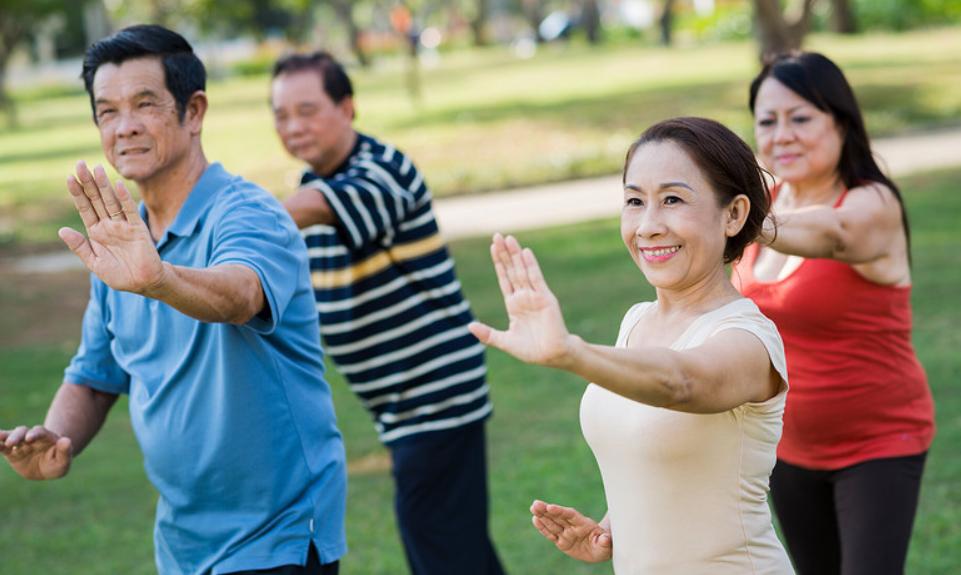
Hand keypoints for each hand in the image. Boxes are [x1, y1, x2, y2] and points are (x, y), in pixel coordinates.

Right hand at [1, 426, 72, 479]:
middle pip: (23, 432)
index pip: (40, 432)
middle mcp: (32, 438)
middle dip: (17, 436)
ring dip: (5, 436)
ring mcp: (21, 444)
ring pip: (11, 437)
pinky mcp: (12, 453)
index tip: (29, 439)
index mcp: (46, 437)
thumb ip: (65, 451)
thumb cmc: (58, 462)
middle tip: (11, 442)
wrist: (48, 468)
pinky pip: (3, 448)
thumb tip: (66, 440)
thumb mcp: (64, 461)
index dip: (34, 434)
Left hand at [59, 161, 166, 294]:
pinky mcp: (138, 229)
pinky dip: (124, 198)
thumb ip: (80, 247)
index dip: (77, 193)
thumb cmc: (119, 275)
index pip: (84, 208)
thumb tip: (62, 230)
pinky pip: (130, 211)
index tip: (69, 178)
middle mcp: (109, 225)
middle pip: (96, 199)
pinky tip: (117, 185)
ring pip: (111, 201)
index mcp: (96, 232)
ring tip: (96, 169)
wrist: (144, 283)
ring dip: (103, 186)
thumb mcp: (95, 263)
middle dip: (87, 182)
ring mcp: (123, 225)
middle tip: (80, 164)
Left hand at [468, 234, 574, 366]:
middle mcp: (524, 297)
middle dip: (504, 253)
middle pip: (511, 270)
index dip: (498, 263)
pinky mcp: (545, 298)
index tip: (492, 248)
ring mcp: (535, 296)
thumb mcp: (504, 342)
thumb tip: (469, 326)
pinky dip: (531, 265)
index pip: (504, 279)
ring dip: (515, 254)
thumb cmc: (530, 350)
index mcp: (514, 305)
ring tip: (509, 238)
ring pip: (522, 270)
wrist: (551, 356)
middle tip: (497, 235)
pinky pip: (536, 278)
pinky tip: (525, 252)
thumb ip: (487, 334)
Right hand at [530, 500, 611, 562]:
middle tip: (536, 503)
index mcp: (583, 524)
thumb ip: (605, 541)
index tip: (550, 507)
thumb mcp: (607, 544)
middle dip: (547, 510)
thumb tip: (606, 539)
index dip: (560, 511)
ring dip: (542, 516)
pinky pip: (551, 534)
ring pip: (552, 523)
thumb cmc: (604, 544)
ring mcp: (566, 533)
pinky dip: (543, 528)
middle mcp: (573, 526)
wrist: (599, 549)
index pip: (570, 515)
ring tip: (533, 508)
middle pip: (558, 517)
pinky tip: (535, 519)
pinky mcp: (561, 541)